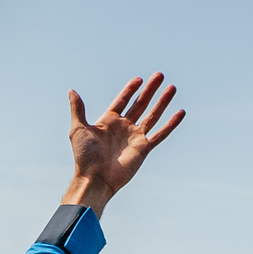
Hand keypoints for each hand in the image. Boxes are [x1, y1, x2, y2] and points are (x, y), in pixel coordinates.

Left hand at [62, 72, 184, 209]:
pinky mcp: (144, 148)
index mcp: (109, 121)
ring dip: (162, 101)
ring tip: (172, 87)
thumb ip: (78, 109)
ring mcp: (135, 137)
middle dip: (150, 89)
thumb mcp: (78, 129)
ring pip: (153, 115)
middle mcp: (124, 127)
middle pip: (140, 104)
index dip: (130, 89)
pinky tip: (180, 112)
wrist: (95, 178)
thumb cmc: (85, 156)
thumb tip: (72, 90)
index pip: (123, 100)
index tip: (139, 79)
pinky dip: (171, 124)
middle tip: (159, 75)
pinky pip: (160, 134)